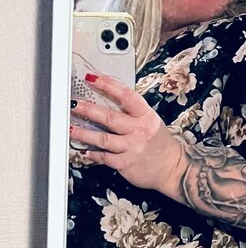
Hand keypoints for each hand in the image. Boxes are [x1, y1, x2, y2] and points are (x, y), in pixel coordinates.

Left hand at [69, 73, 180, 190]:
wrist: (173, 169)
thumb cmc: (159, 145)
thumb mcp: (151, 122)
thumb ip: (131, 112)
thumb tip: (106, 99)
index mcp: (146, 116)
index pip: (125, 95)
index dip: (107, 85)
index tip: (92, 78)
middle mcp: (139, 131)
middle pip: (110, 117)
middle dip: (88, 110)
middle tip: (73, 104)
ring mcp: (132, 148)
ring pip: (103, 139)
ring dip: (84, 133)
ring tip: (71, 128)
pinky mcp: (126, 164)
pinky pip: (105, 157)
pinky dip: (93, 154)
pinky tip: (84, 150)